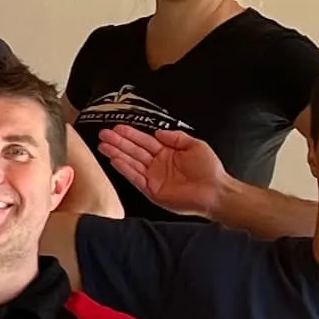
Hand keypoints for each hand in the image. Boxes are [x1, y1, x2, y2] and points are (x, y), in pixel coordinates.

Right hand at [100, 121, 227, 216]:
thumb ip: (175, 137)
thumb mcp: (195, 145)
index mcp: (167, 153)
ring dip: (117, 154)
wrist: (215, 191)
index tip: (117, 128)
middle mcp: (157, 165)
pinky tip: (115, 160)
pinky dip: (125, 169)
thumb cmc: (209, 170)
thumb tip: (157, 132)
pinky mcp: (152, 191)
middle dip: (118, 142)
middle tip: (103, 134)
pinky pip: (136, 178)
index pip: (144, 141)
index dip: (130, 134)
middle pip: (134, 151)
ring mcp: (153, 178)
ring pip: (131, 163)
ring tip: (103, 146)